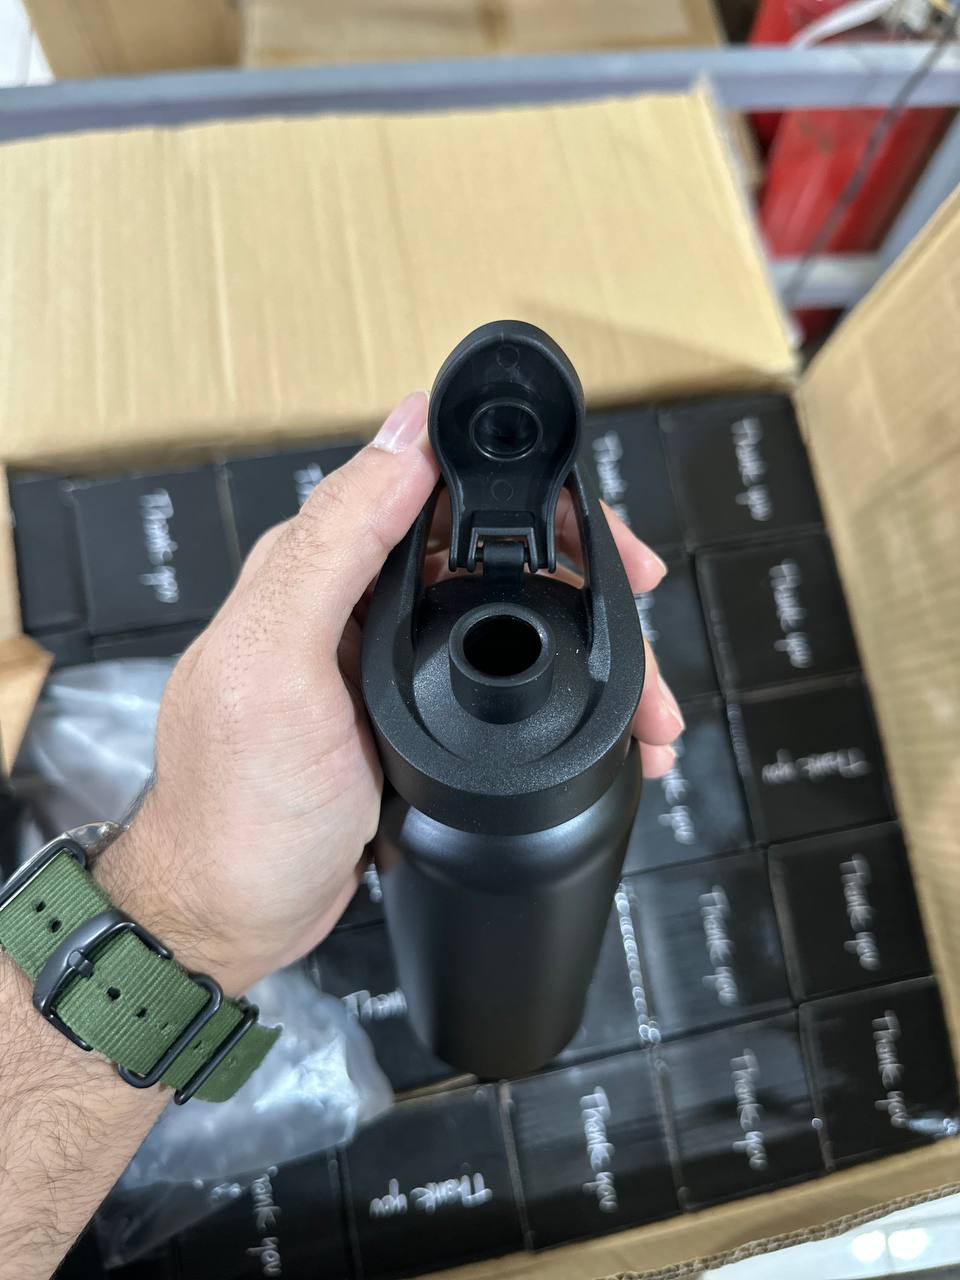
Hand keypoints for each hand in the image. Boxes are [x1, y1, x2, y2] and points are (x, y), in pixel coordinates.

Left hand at [96, 392, 683, 996]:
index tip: (595, 530)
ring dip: (585, 644)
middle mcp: (352, 601)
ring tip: (642, 701)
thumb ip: (333, 544)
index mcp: (316, 567)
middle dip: (579, 575)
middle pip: (491, 553)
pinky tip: (601, 730)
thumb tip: (403, 437)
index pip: (435, 489)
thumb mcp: (277, 666)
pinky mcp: (407, 712)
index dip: (527, 495)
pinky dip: (557, 694)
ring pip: (507, 614)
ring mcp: (385, 659)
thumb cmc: (239, 808)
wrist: (234, 919)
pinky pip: (496, 673)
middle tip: (639, 610)